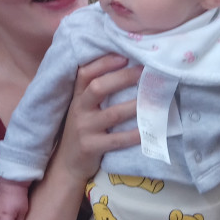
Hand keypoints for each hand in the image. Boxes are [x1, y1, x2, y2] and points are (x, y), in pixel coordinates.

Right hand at [56, 53, 141, 182]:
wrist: (67, 164)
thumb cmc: (82, 129)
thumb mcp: (82, 108)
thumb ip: (95, 90)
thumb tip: (126, 67)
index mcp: (77, 97)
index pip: (85, 73)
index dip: (104, 63)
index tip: (124, 56)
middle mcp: (79, 110)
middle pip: (98, 88)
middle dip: (123, 78)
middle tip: (144, 72)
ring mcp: (84, 129)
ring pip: (112, 114)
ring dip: (134, 105)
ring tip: (153, 98)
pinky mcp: (91, 147)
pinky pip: (117, 140)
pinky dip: (134, 135)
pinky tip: (148, 130)